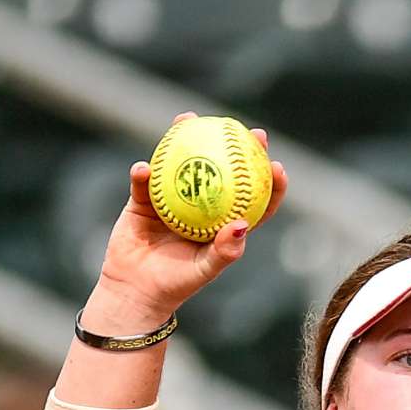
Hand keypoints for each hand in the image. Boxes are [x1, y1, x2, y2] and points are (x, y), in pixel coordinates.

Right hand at [86, 115, 290, 333]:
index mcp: (223, 224)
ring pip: (181, 163)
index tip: (276, 164)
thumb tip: (243, 225)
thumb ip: (225, 251)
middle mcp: (201, 207)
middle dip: (236, 146)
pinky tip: (144, 168)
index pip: (254, 200)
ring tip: (187, 119)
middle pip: (223, 170)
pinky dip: (143, 174)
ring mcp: (172, 199)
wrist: (134, 290)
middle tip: (245, 129)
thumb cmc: (175, 285)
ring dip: (185, 138)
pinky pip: (144, 182)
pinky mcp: (143, 200)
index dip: (268, 182)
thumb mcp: (203, 271)